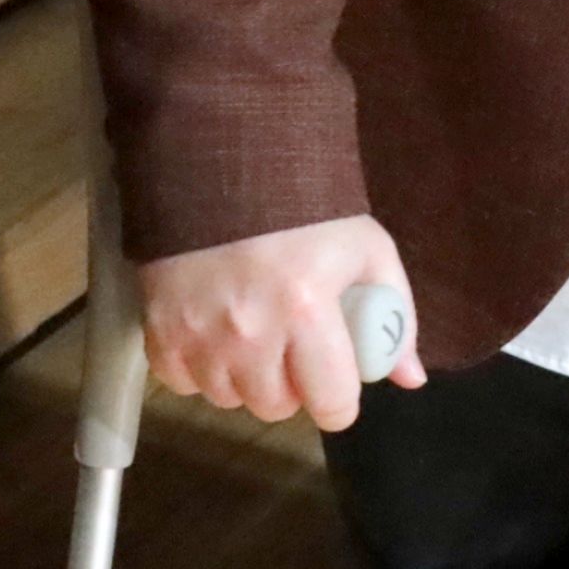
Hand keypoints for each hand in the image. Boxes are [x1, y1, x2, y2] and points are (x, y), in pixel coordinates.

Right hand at [140, 214, 425, 430]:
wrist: (223, 161)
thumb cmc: (305, 208)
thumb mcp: (366, 249)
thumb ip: (394, 315)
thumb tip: (411, 379)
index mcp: (307, 312)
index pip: (330, 404)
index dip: (339, 399)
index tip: (335, 382)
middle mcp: (249, 333)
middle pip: (274, 408)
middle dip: (290, 387)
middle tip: (292, 349)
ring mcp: (197, 334)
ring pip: (227, 398)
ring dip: (243, 378)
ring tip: (252, 334)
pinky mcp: (158, 327)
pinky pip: (181, 381)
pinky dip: (197, 367)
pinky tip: (212, 332)